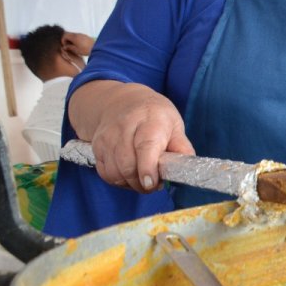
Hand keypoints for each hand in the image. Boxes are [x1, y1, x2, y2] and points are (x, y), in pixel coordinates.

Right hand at [62, 32, 94, 57]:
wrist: (97, 48)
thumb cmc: (86, 49)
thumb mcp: (76, 50)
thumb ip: (69, 47)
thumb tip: (65, 47)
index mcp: (74, 37)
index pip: (65, 35)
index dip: (63, 40)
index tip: (65, 46)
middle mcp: (78, 34)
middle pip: (69, 34)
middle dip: (67, 40)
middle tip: (68, 46)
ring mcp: (82, 34)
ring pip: (74, 35)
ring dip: (71, 40)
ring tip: (73, 46)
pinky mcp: (86, 36)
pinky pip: (78, 36)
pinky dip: (76, 40)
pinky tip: (78, 45)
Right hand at [74, 82, 194, 192]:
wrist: (121, 102)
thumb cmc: (154, 115)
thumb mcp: (174, 124)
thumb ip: (181, 146)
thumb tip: (189, 166)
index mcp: (150, 121)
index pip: (145, 146)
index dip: (147, 168)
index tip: (151, 183)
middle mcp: (125, 128)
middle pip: (127, 164)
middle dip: (141, 182)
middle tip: (154, 184)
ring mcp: (108, 138)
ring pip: (114, 172)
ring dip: (130, 183)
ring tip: (143, 179)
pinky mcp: (97, 147)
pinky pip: (105, 173)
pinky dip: (118, 180)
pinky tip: (129, 175)